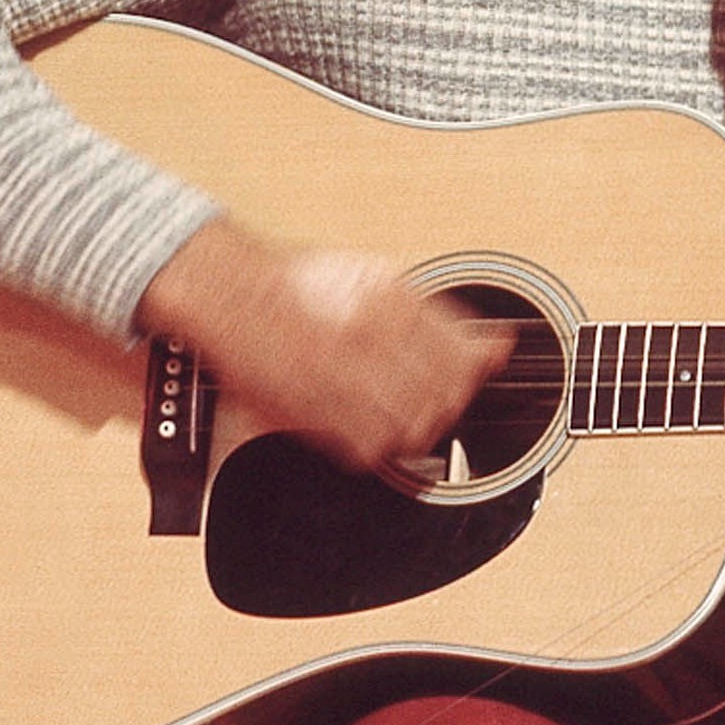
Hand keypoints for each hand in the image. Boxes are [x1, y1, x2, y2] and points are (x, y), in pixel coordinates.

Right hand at [136, 219, 507, 473]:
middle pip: (444, 394)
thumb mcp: (375, 276)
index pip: (463, 353)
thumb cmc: (297, 284)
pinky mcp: (313, 411)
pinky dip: (379, 445)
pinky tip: (370, 424)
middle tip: (435, 393)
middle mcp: (368, 335)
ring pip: (415, 426)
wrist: (229, 294)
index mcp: (390, 298)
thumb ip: (436, 312)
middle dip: (448, 399)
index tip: (474, 371)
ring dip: (417, 425)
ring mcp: (341, 374)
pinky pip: (371, 448)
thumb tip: (494, 345)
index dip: (474, 369)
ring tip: (400, 408)